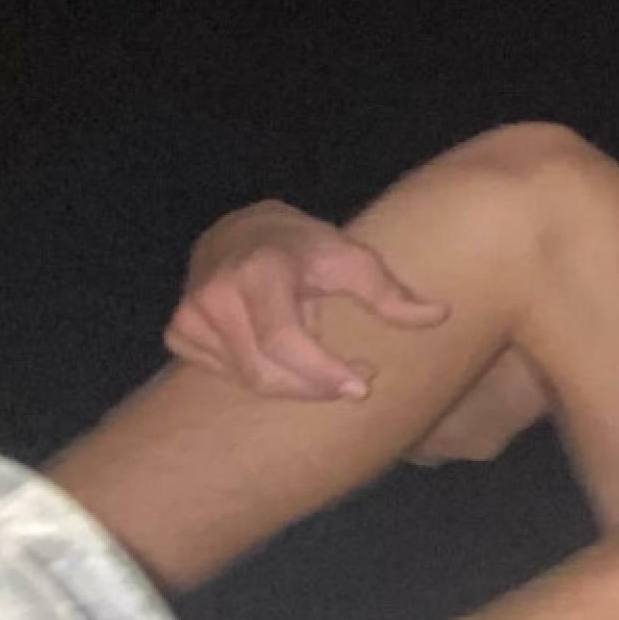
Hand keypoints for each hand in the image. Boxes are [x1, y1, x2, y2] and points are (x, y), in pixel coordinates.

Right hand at [164, 202, 449, 400]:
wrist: (242, 231)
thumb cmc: (305, 246)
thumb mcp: (351, 257)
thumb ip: (390, 291)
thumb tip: (440, 315)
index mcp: (259, 272)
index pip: (284, 341)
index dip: (322, 373)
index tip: (361, 387)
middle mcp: (215, 294)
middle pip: (265, 372)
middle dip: (315, 387)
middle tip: (353, 383)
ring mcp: (190, 316)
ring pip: (247, 380)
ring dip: (293, 384)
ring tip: (326, 366)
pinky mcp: (178, 333)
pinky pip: (226, 376)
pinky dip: (262, 376)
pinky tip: (284, 359)